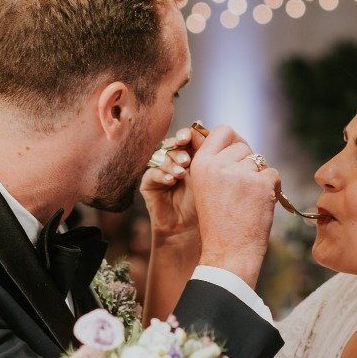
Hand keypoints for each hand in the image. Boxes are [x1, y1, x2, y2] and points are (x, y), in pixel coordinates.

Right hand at [140, 129, 198, 250]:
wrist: (189, 230)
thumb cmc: (204, 205)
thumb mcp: (208, 177)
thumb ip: (207, 154)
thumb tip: (204, 126)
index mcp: (190, 155)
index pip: (186, 139)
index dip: (186, 135)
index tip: (189, 137)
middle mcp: (174, 161)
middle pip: (172, 145)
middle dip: (179, 148)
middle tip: (187, 158)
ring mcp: (160, 171)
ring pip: (162, 157)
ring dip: (172, 162)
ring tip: (182, 172)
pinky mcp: (148, 183)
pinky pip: (151, 173)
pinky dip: (162, 174)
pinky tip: (171, 180)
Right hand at [189, 125, 279, 288]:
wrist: (228, 253)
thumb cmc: (219, 224)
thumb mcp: (207, 188)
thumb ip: (219, 164)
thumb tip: (242, 145)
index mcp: (201, 164)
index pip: (224, 130)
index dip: (234, 141)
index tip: (237, 157)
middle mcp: (218, 164)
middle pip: (244, 147)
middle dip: (248, 165)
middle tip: (241, 192)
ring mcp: (239, 173)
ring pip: (260, 161)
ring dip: (259, 178)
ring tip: (247, 202)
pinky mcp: (260, 184)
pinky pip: (273, 174)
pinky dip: (272, 189)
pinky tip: (259, 206)